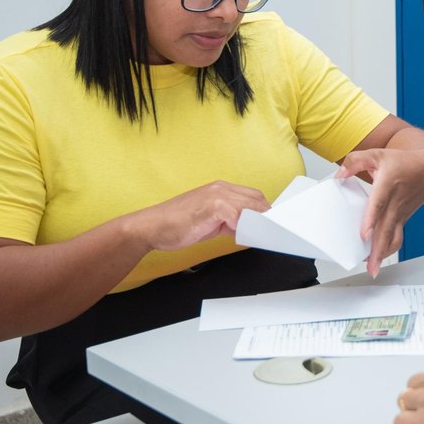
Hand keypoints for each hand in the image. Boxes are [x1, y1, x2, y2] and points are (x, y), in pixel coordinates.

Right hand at [127, 181, 270, 251]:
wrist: (152, 227)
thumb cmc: (177, 226)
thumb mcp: (210, 222)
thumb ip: (230, 221)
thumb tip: (248, 229)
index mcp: (220, 189)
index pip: (253, 196)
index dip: (264, 210)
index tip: (272, 224)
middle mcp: (220, 188)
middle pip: (256, 199)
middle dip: (266, 215)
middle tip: (271, 231)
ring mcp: (216, 195)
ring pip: (250, 205)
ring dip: (258, 221)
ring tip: (262, 234)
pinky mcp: (211, 206)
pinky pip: (237, 214)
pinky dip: (243, 224)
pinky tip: (241, 234)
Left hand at [336, 145, 423, 276]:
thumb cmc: (402, 163)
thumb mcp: (376, 154)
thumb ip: (354, 161)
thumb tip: (339, 175)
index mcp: (388, 184)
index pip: (379, 204)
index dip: (371, 220)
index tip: (364, 234)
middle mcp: (395, 202)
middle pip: (386, 229)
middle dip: (378, 249)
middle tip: (370, 265)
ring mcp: (400, 213)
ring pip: (393, 237)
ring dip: (383, 254)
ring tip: (373, 267)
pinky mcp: (402, 220)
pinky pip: (396, 237)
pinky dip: (388, 249)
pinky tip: (378, 258)